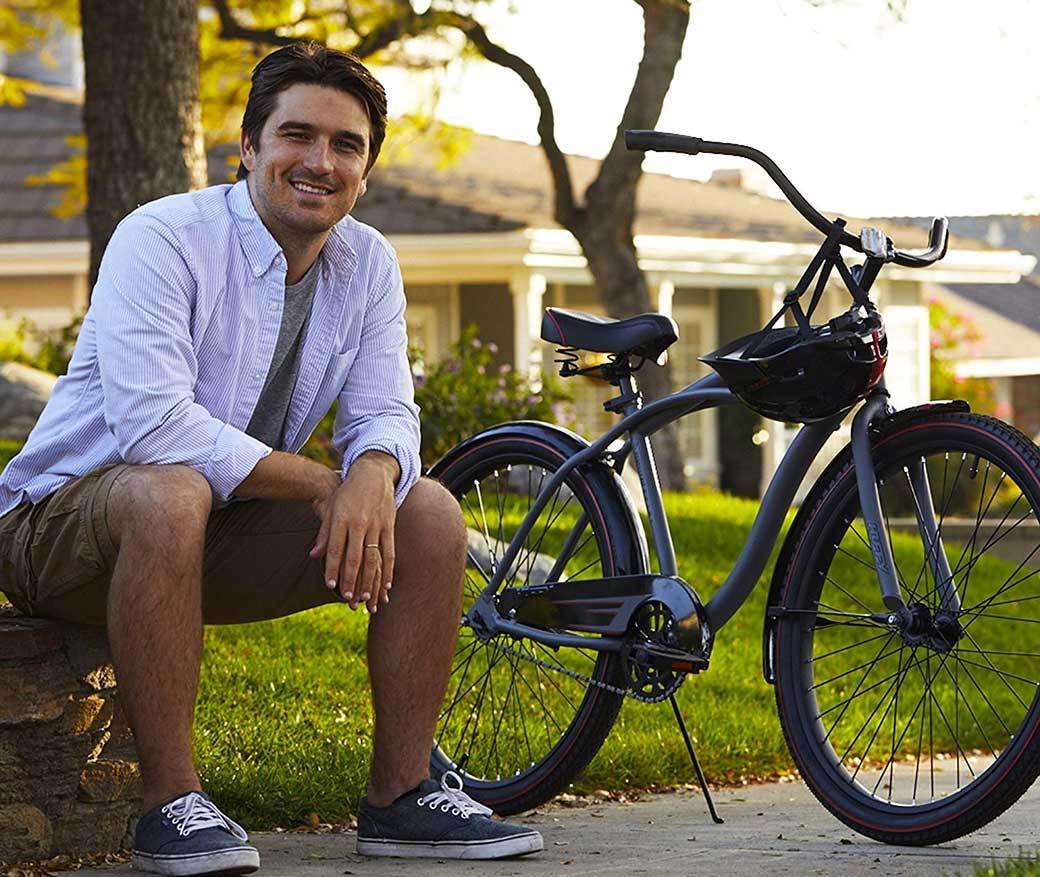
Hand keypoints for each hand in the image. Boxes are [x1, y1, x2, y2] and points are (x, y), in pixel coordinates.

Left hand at [309, 454, 396, 612]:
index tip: (330, 586)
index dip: (333, 568)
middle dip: (351, 580)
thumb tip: (313, 556)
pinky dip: (388, 569)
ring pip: (373, 557)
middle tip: (349, 599)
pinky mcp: (389, 526)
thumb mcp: (331, 510)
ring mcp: (376, 525)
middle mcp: (359, 523)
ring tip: (366, 598)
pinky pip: (389, 551)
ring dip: (370, 580)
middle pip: (354, 557)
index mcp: (342, 519)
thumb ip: (324, 534)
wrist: (371, 474)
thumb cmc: (347, 494)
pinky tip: (386, 585)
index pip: (336, 548)